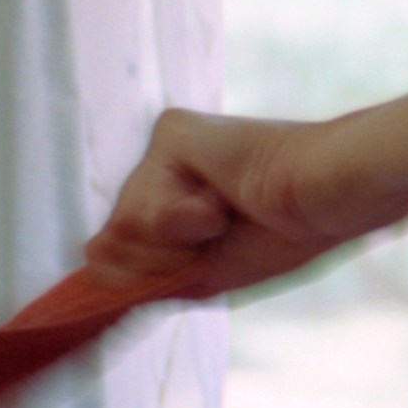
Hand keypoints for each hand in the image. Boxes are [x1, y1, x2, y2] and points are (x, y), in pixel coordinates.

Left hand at [82, 108, 407, 300]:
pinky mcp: (170, 133)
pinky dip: (186, 221)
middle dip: (170, 257)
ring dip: (181, 242)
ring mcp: (166, 150)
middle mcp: (165, 169)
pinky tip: (221, 200)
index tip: (201, 260)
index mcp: (176, 198)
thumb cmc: (280, 237)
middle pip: (124, 240)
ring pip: (130, 227)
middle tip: (225, 234)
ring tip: (226, 215)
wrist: (319, 203)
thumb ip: (145, 273)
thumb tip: (89, 257)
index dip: (153, 269)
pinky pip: (146, 209)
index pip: (131, 248)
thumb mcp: (204, 273)